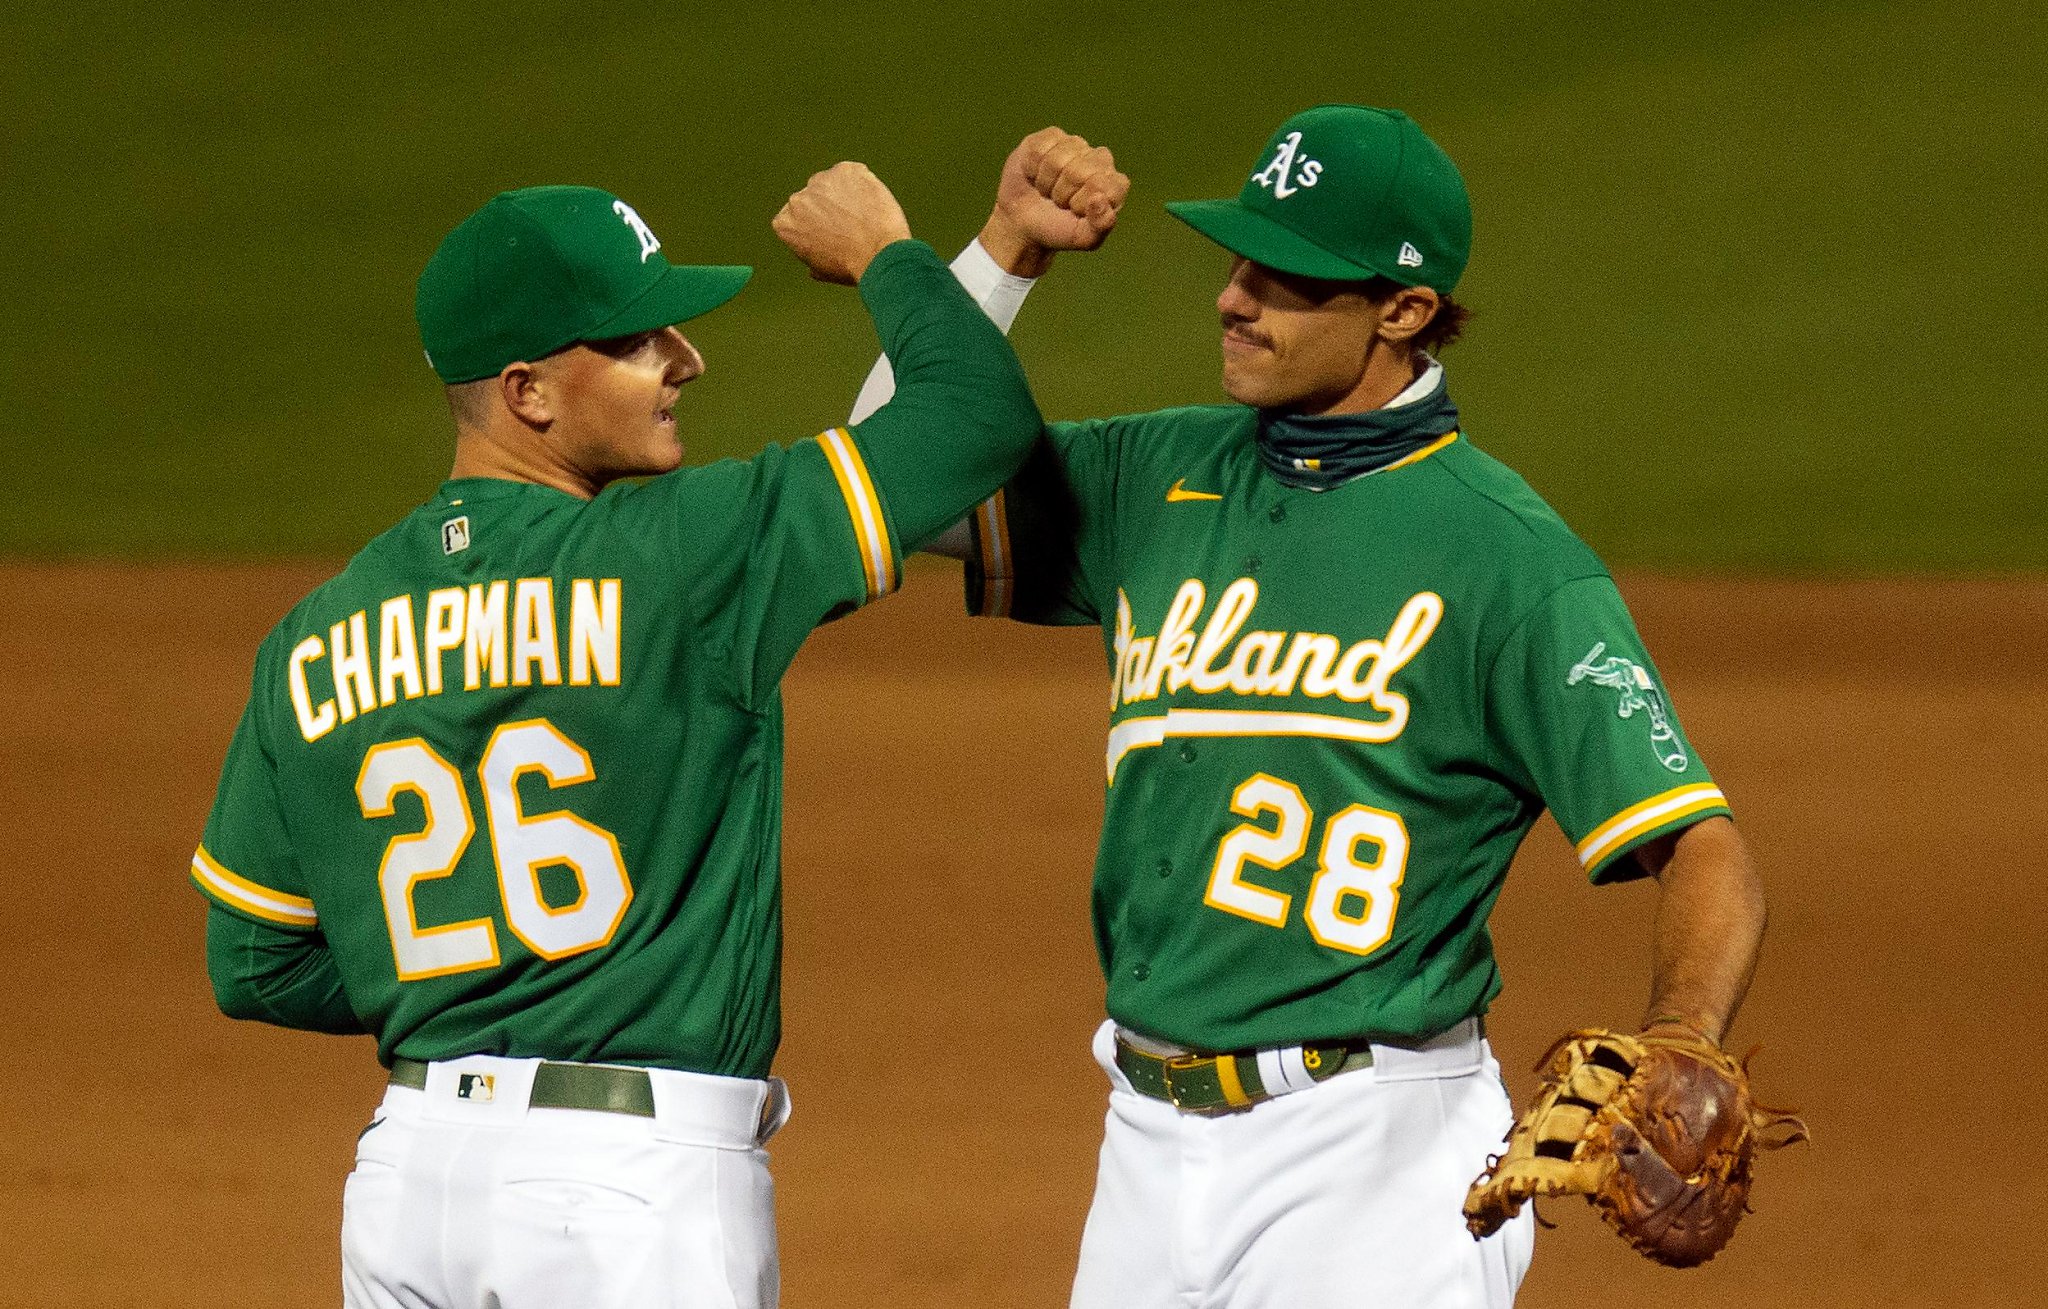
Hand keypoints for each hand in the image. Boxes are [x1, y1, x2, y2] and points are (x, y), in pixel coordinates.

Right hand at [772, 162, 912, 284]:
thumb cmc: (851, 267)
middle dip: (828, 208)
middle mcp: (797, 199)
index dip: (814, 225)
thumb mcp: (822, 270)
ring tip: (864, 217)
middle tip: (851, 225)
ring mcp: (820, 181)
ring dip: (845, 194)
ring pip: (832, 184)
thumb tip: (812, 264)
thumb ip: (810, 255)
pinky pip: (854, 174)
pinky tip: (872, 205)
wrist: (879, 254)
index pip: (794, 217)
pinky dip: (863, 185)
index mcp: (785, 223)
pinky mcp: (845, 170)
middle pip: (812, 198)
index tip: (831, 234)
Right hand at [979, 126, 1129, 276]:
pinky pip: (1039, 150)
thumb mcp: (1083, 238)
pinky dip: (1032, 168)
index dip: (1080, 203)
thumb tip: (1100, 199)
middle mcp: (1100, 159)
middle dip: (1062, 193)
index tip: (1075, 212)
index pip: (1100, 185)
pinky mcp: (1052, 136)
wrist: (1024, 222)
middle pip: (1077, 172)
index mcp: (1115, 184)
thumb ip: (1101, 225)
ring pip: (1056, 160)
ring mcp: (1076, 145)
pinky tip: (1036, 174)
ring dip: (1046, 183)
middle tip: (1059, 202)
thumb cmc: (1059, 230)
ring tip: (1048, 190)